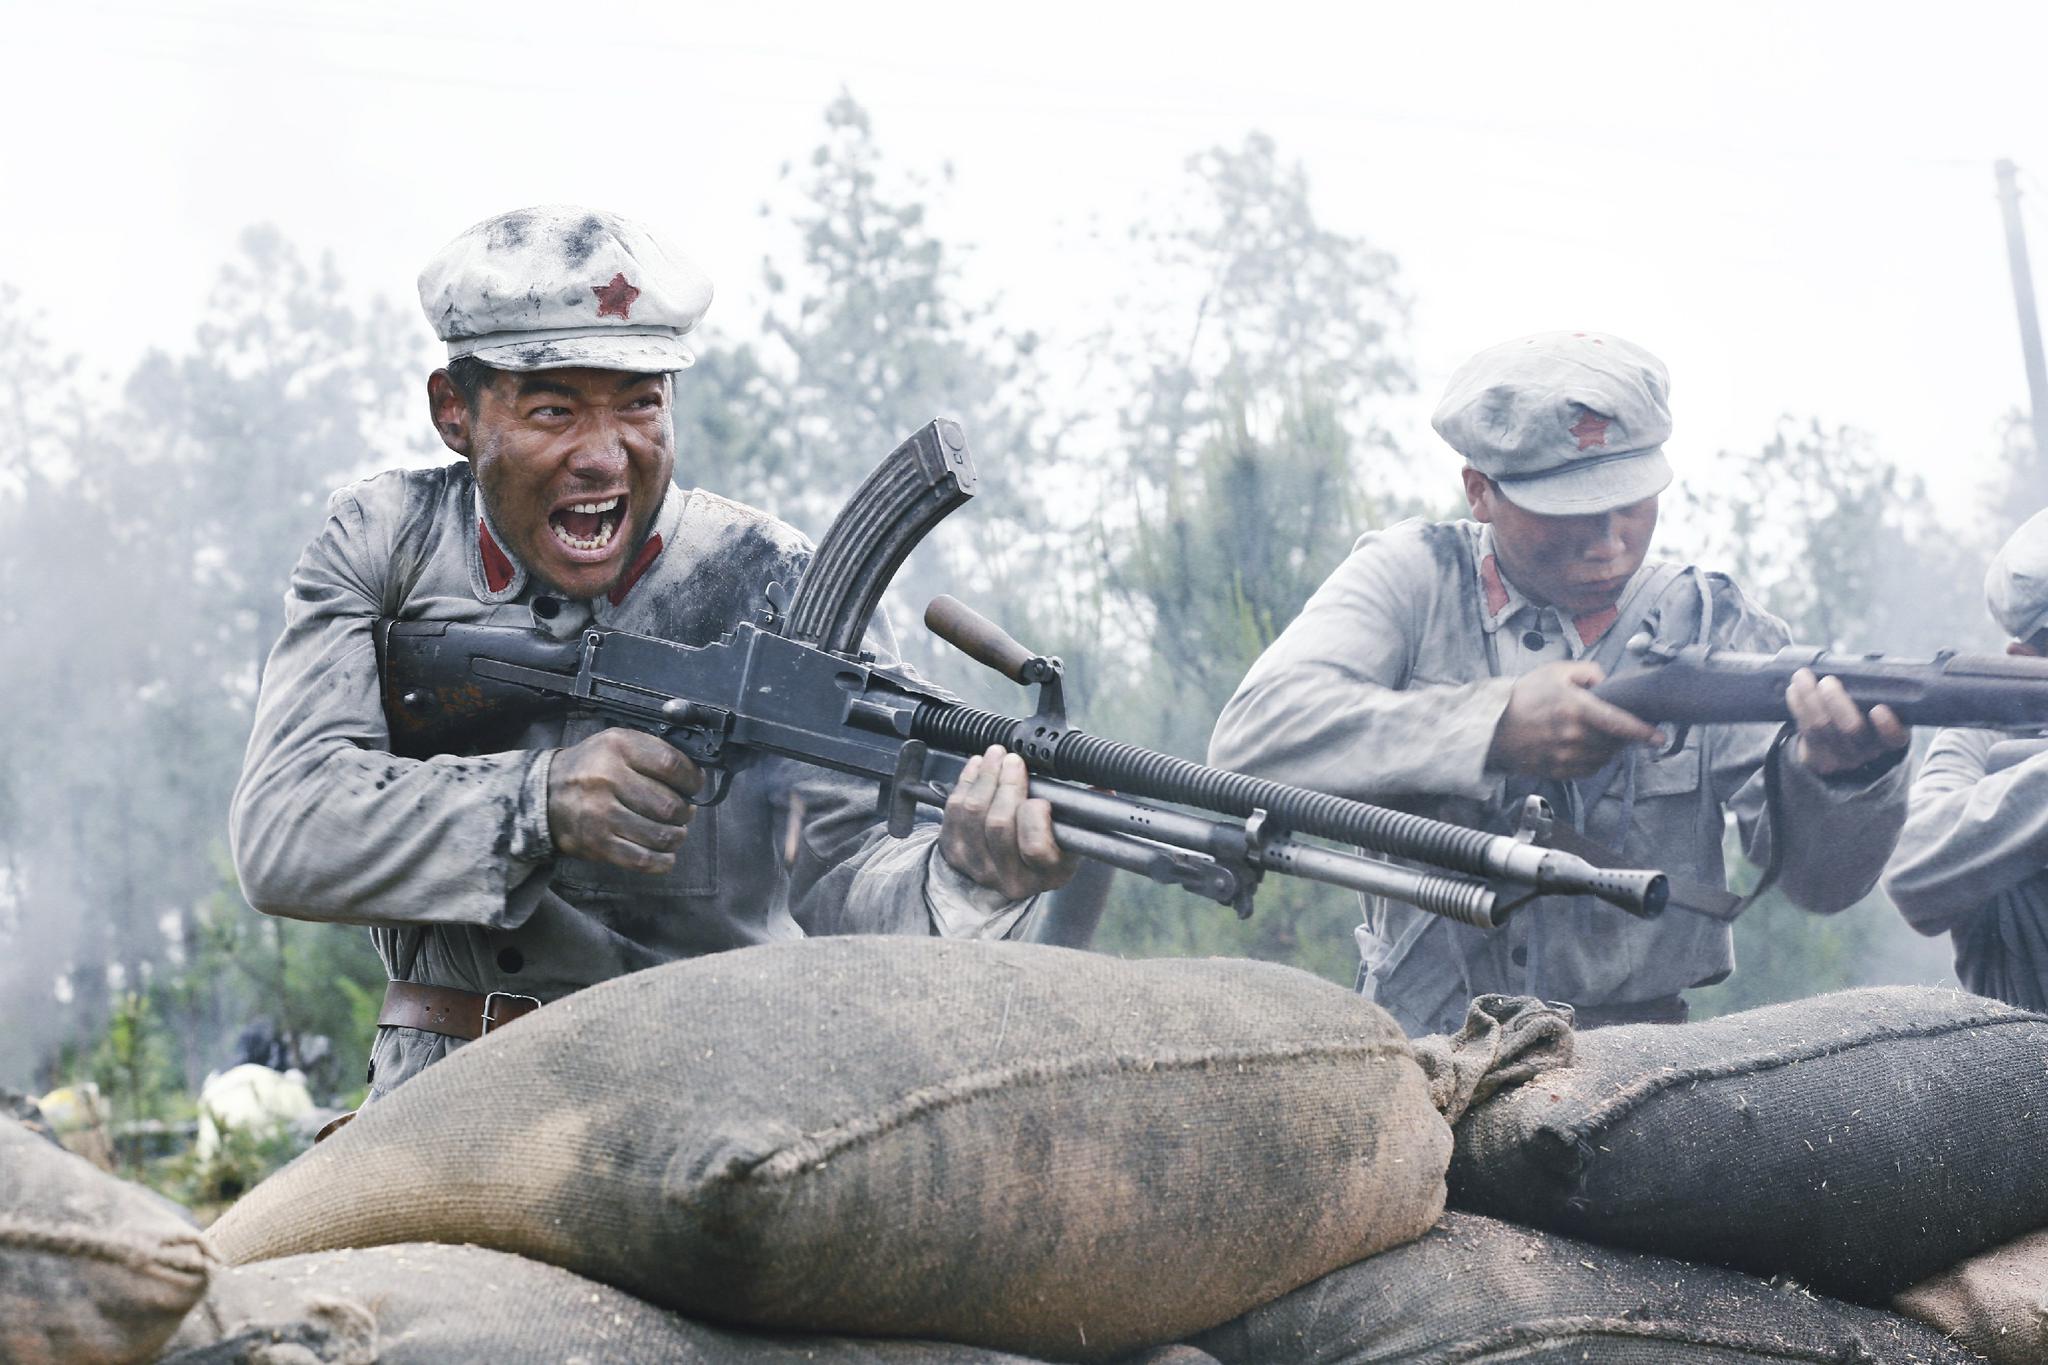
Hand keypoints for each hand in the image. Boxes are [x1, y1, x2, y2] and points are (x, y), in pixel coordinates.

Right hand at [546, 729, 702, 873]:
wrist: (544, 795)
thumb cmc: (591, 768)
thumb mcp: (617, 743)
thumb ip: (654, 751)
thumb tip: (696, 775)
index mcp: (617, 747)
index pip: (671, 764)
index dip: (692, 779)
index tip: (695, 785)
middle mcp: (607, 778)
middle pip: (669, 805)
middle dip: (685, 812)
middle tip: (683, 812)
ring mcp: (601, 814)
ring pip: (661, 835)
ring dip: (676, 837)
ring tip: (674, 831)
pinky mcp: (597, 843)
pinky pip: (643, 859)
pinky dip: (663, 861)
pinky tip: (665, 854)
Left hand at [938, 746, 1080, 898]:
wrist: (1004, 874)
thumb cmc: (1044, 849)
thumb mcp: (1071, 841)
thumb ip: (1085, 814)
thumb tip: (1106, 787)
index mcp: (1047, 874)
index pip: (1035, 846)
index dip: (1034, 815)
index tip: (1041, 797)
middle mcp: (1010, 877)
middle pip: (999, 824)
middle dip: (1007, 783)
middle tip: (1014, 760)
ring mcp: (977, 866)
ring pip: (973, 813)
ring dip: (985, 777)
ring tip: (996, 756)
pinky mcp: (954, 853)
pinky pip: (954, 810)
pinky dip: (966, 781)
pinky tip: (978, 766)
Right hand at [1487, 660, 1662, 778]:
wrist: (1491, 726)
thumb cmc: (1522, 697)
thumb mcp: (1555, 672)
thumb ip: (1587, 672)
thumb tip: (1607, 683)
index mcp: (1576, 710)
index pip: (1620, 724)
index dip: (1643, 732)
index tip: (1659, 738)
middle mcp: (1574, 736)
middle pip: (1614, 743)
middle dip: (1622, 736)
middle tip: (1618, 725)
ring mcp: (1565, 757)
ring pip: (1603, 758)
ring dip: (1608, 749)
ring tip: (1597, 735)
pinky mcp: (1558, 770)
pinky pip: (1588, 770)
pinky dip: (1593, 760)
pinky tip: (1585, 748)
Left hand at [1786, 668, 1907, 775]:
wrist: (1841, 748)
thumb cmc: (1863, 715)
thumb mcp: (1878, 705)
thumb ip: (1876, 690)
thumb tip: (1865, 662)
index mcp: (1891, 737)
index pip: (1895, 737)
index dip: (1888, 726)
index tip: (1878, 708)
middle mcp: (1869, 751)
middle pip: (1852, 728)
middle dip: (1836, 701)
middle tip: (1828, 681)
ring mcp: (1842, 758)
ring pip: (1822, 727)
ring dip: (1809, 698)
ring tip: (1802, 676)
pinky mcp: (1819, 758)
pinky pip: (1805, 731)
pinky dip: (1798, 706)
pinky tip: (1794, 690)